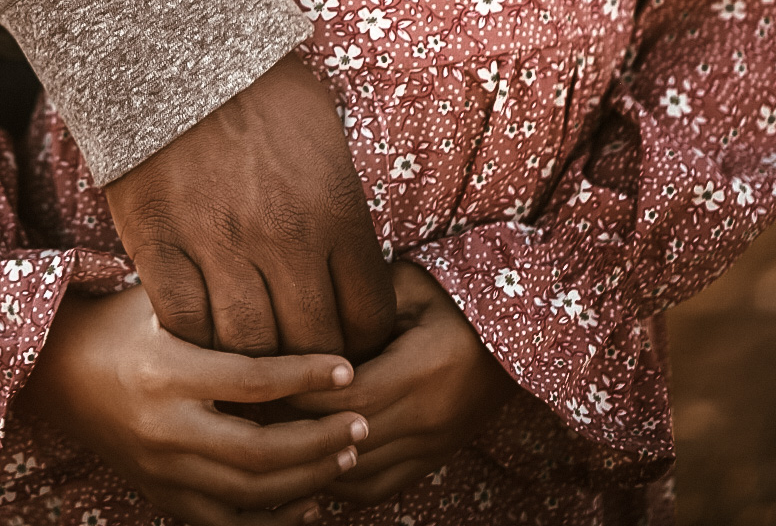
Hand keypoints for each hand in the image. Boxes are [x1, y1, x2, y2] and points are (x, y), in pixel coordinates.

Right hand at [18, 284, 368, 525]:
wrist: (61, 372)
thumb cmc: (124, 320)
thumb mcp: (165, 299)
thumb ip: (221, 301)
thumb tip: (297, 288)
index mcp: (168, 372)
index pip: (253, 381)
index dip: (306, 377)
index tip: (348, 369)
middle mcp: (164, 429)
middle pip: (258, 451)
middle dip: (318, 441)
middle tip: (362, 423)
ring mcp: (161, 472)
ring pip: (248, 494)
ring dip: (306, 480)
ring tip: (346, 453)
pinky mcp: (161, 497)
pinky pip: (226, 523)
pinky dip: (273, 521)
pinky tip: (311, 504)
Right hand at [105, 52, 394, 357]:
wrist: (171, 45)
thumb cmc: (255, 83)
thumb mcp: (323, 132)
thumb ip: (341, 202)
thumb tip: (354, 258)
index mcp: (333, 207)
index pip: (369, 314)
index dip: (364, 340)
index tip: (349, 338)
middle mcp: (283, 237)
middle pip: (313, 347)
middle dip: (314, 366)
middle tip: (303, 366)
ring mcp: (218, 245)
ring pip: (249, 351)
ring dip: (255, 366)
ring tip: (255, 361)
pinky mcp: (160, 246)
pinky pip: (186, 326)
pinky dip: (197, 342)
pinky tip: (204, 335)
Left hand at [281, 261, 513, 503]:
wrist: (520, 331)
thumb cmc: (454, 298)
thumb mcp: (409, 287)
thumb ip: (361, 305)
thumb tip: (304, 321)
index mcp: (420, 371)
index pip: (344, 399)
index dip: (301, 393)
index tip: (266, 378)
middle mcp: (428, 418)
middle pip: (346, 442)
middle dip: (296, 429)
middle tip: (255, 411)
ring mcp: (434, 446)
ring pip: (359, 477)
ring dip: (315, 463)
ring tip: (275, 439)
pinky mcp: (434, 459)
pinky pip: (380, 488)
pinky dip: (342, 483)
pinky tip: (312, 463)